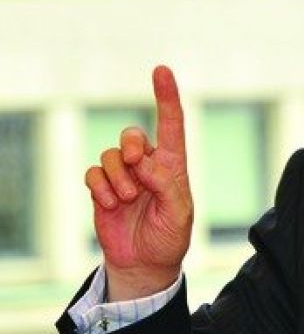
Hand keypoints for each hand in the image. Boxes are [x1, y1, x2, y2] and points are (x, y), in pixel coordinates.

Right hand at [84, 65, 192, 300]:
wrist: (145, 263)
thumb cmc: (170, 236)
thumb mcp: (180, 213)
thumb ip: (167, 185)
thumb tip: (145, 163)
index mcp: (173, 165)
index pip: (171, 125)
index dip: (167, 97)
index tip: (161, 70)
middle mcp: (147, 165)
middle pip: (131, 134)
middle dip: (130, 145)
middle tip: (137, 165)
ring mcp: (123, 176)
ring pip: (110, 156)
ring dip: (118, 178)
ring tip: (127, 200)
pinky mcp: (102, 189)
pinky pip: (93, 174)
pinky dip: (101, 188)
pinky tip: (112, 205)